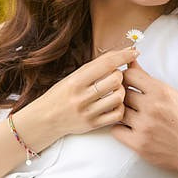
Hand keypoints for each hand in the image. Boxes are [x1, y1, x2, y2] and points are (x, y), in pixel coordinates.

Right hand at [22, 45, 137, 146]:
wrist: (44, 119)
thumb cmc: (60, 95)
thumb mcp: (72, 77)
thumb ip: (94, 67)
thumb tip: (119, 54)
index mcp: (75, 81)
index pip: (105, 64)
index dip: (123, 56)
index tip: (133, 52)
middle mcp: (81, 97)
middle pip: (115, 80)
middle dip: (120, 75)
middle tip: (115, 76)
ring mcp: (87, 112)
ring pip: (118, 97)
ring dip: (121, 91)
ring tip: (115, 90)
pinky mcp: (93, 125)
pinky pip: (117, 114)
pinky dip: (120, 107)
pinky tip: (114, 103)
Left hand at [110, 63, 177, 174]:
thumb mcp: (173, 94)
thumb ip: (149, 79)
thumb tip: (130, 61)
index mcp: (161, 92)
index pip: (129, 75)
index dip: (125, 78)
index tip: (127, 84)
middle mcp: (151, 108)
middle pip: (121, 93)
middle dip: (123, 96)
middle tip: (128, 101)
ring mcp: (144, 127)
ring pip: (117, 112)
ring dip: (121, 112)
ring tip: (130, 115)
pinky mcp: (138, 144)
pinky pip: (116, 131)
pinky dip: (120, 129)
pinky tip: (129, 128)